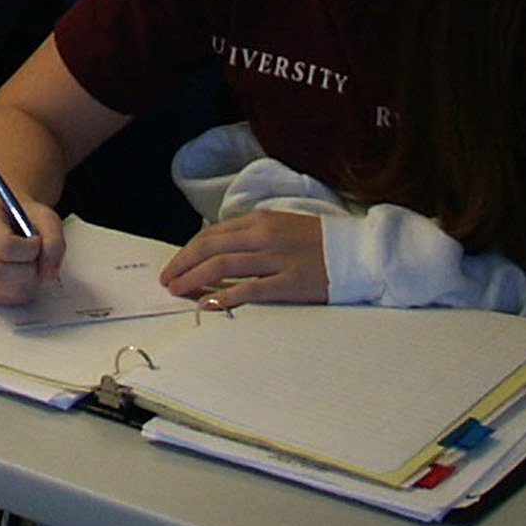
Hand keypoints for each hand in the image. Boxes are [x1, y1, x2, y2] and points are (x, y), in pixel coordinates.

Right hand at [0, 195, 65, 306]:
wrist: (11, 225)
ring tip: (28, 269)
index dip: (29, 251)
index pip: (5, 245)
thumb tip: (48, 272)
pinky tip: (20, 277)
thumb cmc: (24, 220)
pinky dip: (17, 293)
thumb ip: (53, 241)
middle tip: (34, 263)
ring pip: (0, 289)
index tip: (36, 244)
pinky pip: (0, 300)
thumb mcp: (45, 218)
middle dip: (26, 272)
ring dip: (24, 284)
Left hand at [161, 208, 327, 306]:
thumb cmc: (318, 241)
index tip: (174, 265)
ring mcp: (276, 259)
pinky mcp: (290, 283)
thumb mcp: (281, 226)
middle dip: (183, 264)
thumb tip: (220, 249)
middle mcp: (263, 236)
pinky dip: (226, 297)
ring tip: (177, 291)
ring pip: (223, 266)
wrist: (358, 252)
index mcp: (259, 220)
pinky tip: (209, 304)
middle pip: (210, 248)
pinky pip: (250, 289)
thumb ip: (251, 235)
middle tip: (167, 280)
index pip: (212, 234)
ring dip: (194, 279)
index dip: (187, 250)